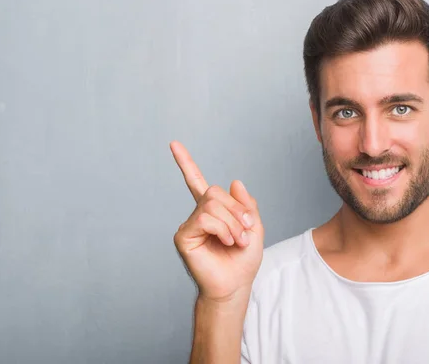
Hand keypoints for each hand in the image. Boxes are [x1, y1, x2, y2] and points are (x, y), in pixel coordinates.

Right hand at [170, 141, 263, 301]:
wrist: (236, 285)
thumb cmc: (243, 260)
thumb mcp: (254, 227)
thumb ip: (246, 204)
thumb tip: (234, 181)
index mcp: (213, 211)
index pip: (196, 182)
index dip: (185, 163)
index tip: (174, 144)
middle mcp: (198, 215)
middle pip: (215, 192)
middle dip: (236, 210)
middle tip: (245, 230)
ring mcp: (189, 225)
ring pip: (211, 204)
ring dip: (232, 222)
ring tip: (236, 240)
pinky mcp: (183, 236)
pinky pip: (204, 218)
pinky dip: (222, 228)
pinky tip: (226, 241)